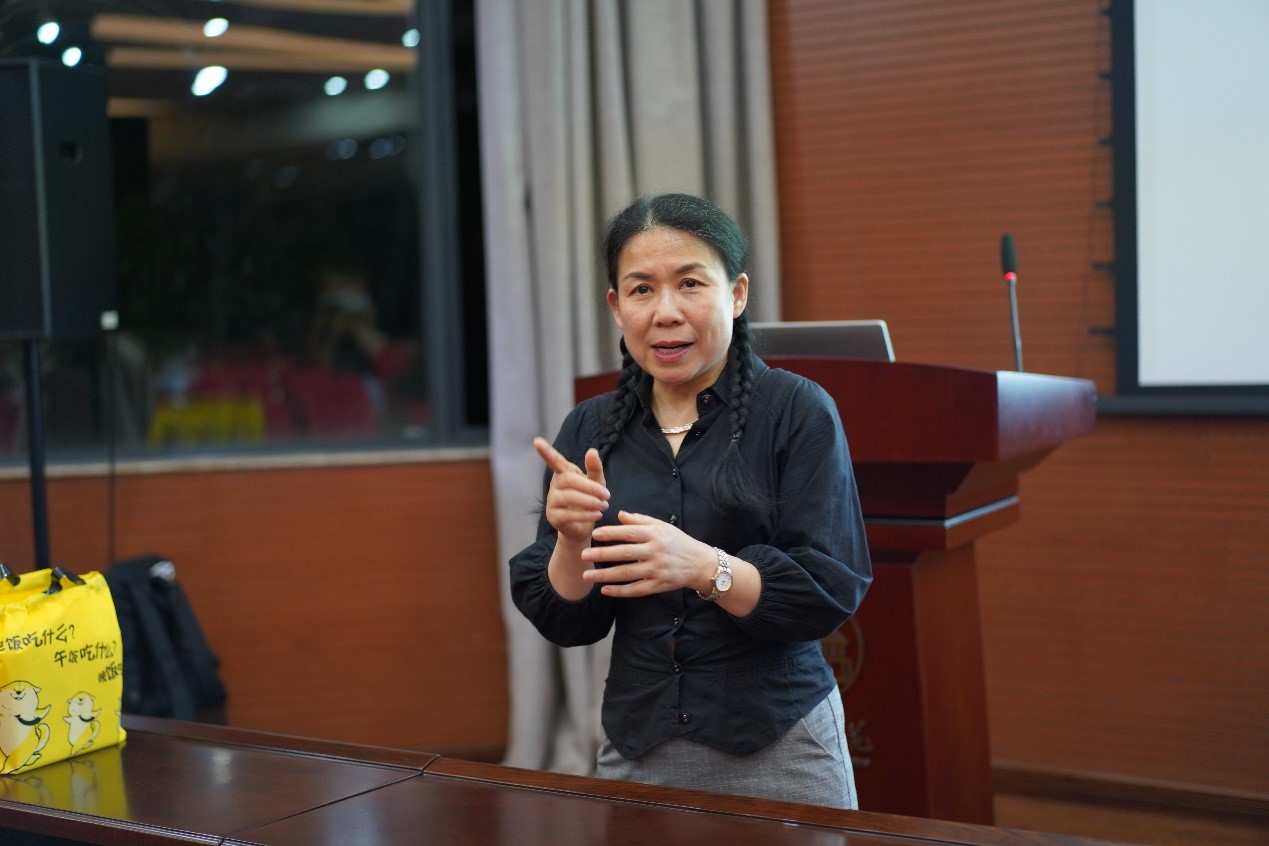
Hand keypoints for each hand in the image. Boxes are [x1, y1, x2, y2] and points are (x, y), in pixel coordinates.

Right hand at [534, 437, 609, 542]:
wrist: (583, 527)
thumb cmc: (589, 500)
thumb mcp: (597, 482)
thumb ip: (594, 468)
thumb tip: (592, 451)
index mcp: (564, 473)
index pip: (555, 461)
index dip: (546, 452)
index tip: (536, 441)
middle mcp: (555, 485)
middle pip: (568, 480)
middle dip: (589, 487)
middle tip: (607, 495)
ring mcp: (552, 502)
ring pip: (568, 497)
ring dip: (589, 501)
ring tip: (604, 505)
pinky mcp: (554, 518)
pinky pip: (568, 515)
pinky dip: (585, 515)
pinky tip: (597, 515)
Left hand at [581, 510, 713, 597]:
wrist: (699, 563)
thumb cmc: (678, 542)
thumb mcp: (662, 526)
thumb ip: (640, 520)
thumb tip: (620, 514)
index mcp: (655, 535)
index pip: (629, 533)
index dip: (611, 533)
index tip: (594, 534)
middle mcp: (655, 552)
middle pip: (624, 554)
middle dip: (602, 555)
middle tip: (583, 556)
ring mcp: (656, 570)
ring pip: (627, 573)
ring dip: (605, 575)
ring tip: (587, 576)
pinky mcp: (658, 585)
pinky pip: (635, 589)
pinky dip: (619, 591)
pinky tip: (605, 590)